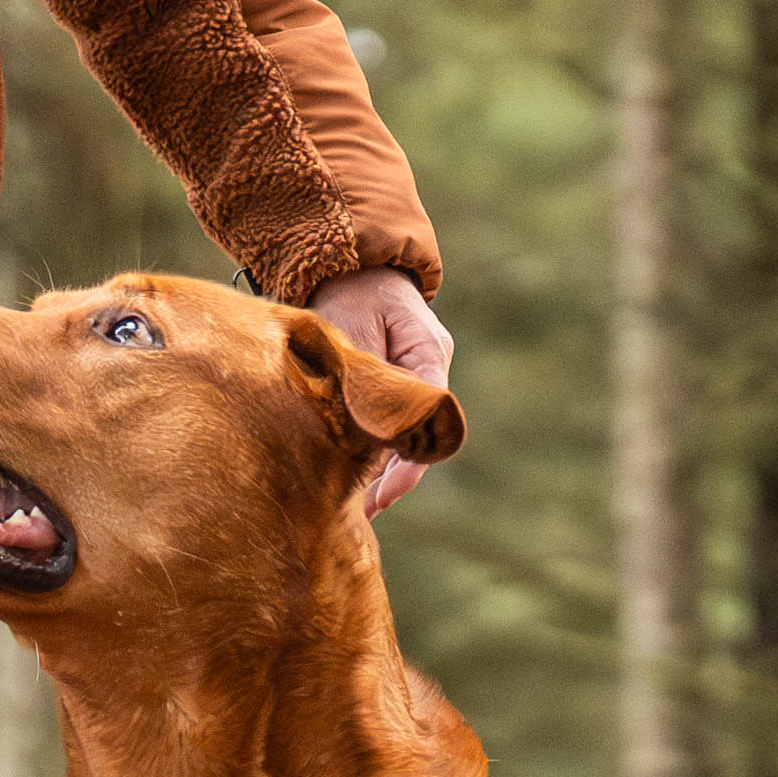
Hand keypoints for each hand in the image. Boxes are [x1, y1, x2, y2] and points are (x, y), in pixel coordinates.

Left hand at [307, 265, 453, 512]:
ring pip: (406, 434)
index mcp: (428, 352)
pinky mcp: (394, 386)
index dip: (409, 462)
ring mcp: (415, 379)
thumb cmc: (349, 292)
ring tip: (359, 507)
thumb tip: (355, 428)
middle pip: (420, 434)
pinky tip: (357, 482)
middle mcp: (429, 369)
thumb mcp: (348, 326)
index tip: (387, 493)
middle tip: (367, 510)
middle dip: (395, 476)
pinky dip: (374, 451)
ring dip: (383, 470)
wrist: (349, 266)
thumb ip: (357, 375)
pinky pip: (390, 425)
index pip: (427, 417)